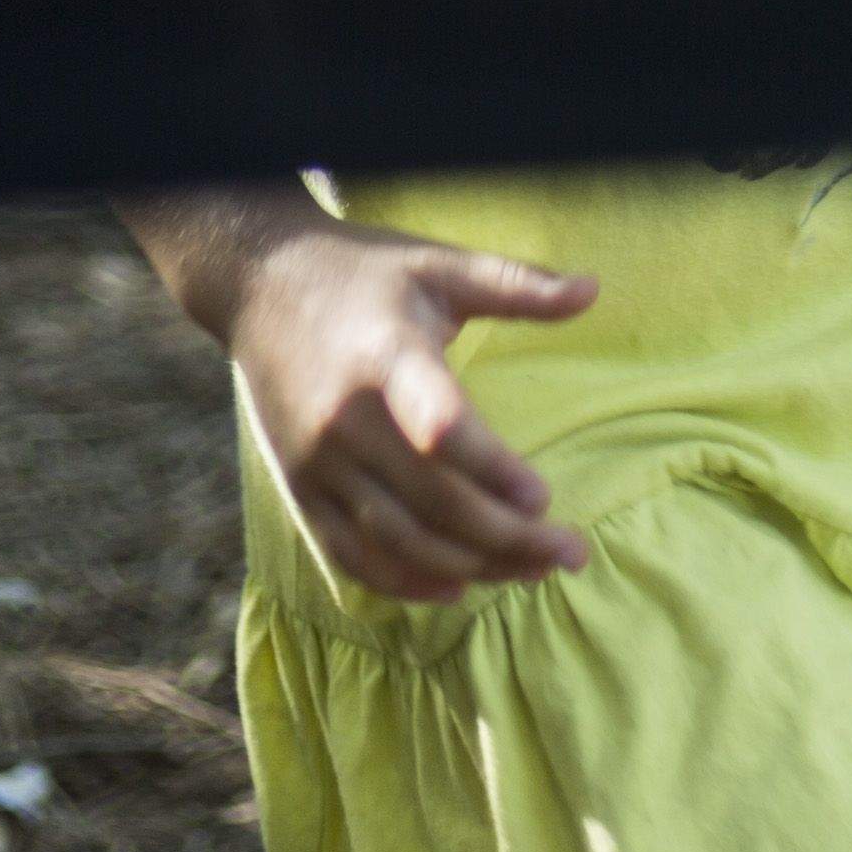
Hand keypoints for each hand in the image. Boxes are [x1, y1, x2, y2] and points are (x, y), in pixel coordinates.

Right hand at [210, 220, 592, 601]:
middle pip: (433, 502)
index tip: (544, 497)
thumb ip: (514, 283)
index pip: (443, 428)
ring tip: (532, 570)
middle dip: (509, 538)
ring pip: (400, 539)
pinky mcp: (299, 487)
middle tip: (569, 552)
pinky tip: (456, 587)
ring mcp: (317, 461)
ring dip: (471, 567)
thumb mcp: (437, 263)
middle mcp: (345, 417)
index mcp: (386, 355)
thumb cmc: (363, 272)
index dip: (495, 471)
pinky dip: (405, 582)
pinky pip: (352, 555)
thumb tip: (592, 290)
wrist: (258, 283)